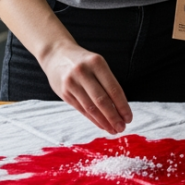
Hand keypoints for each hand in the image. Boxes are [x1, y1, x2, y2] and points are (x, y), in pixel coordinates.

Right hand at [0, 0, 131, 133]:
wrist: (56, 54)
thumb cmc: (83, 62)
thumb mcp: (97, 64)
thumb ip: (107, 83)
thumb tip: (120, 107)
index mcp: (97, 63)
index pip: (113, 88)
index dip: (122, 106)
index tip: (129, 117)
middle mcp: (83, 72)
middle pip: (102, 100)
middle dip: (114, 117)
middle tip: (122, 128)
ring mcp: (72, 83)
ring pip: (91, 107)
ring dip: (104, 121)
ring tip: (113, 129)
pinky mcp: (64, 93)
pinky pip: (81, 109)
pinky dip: (93, 119)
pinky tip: (101, 125)